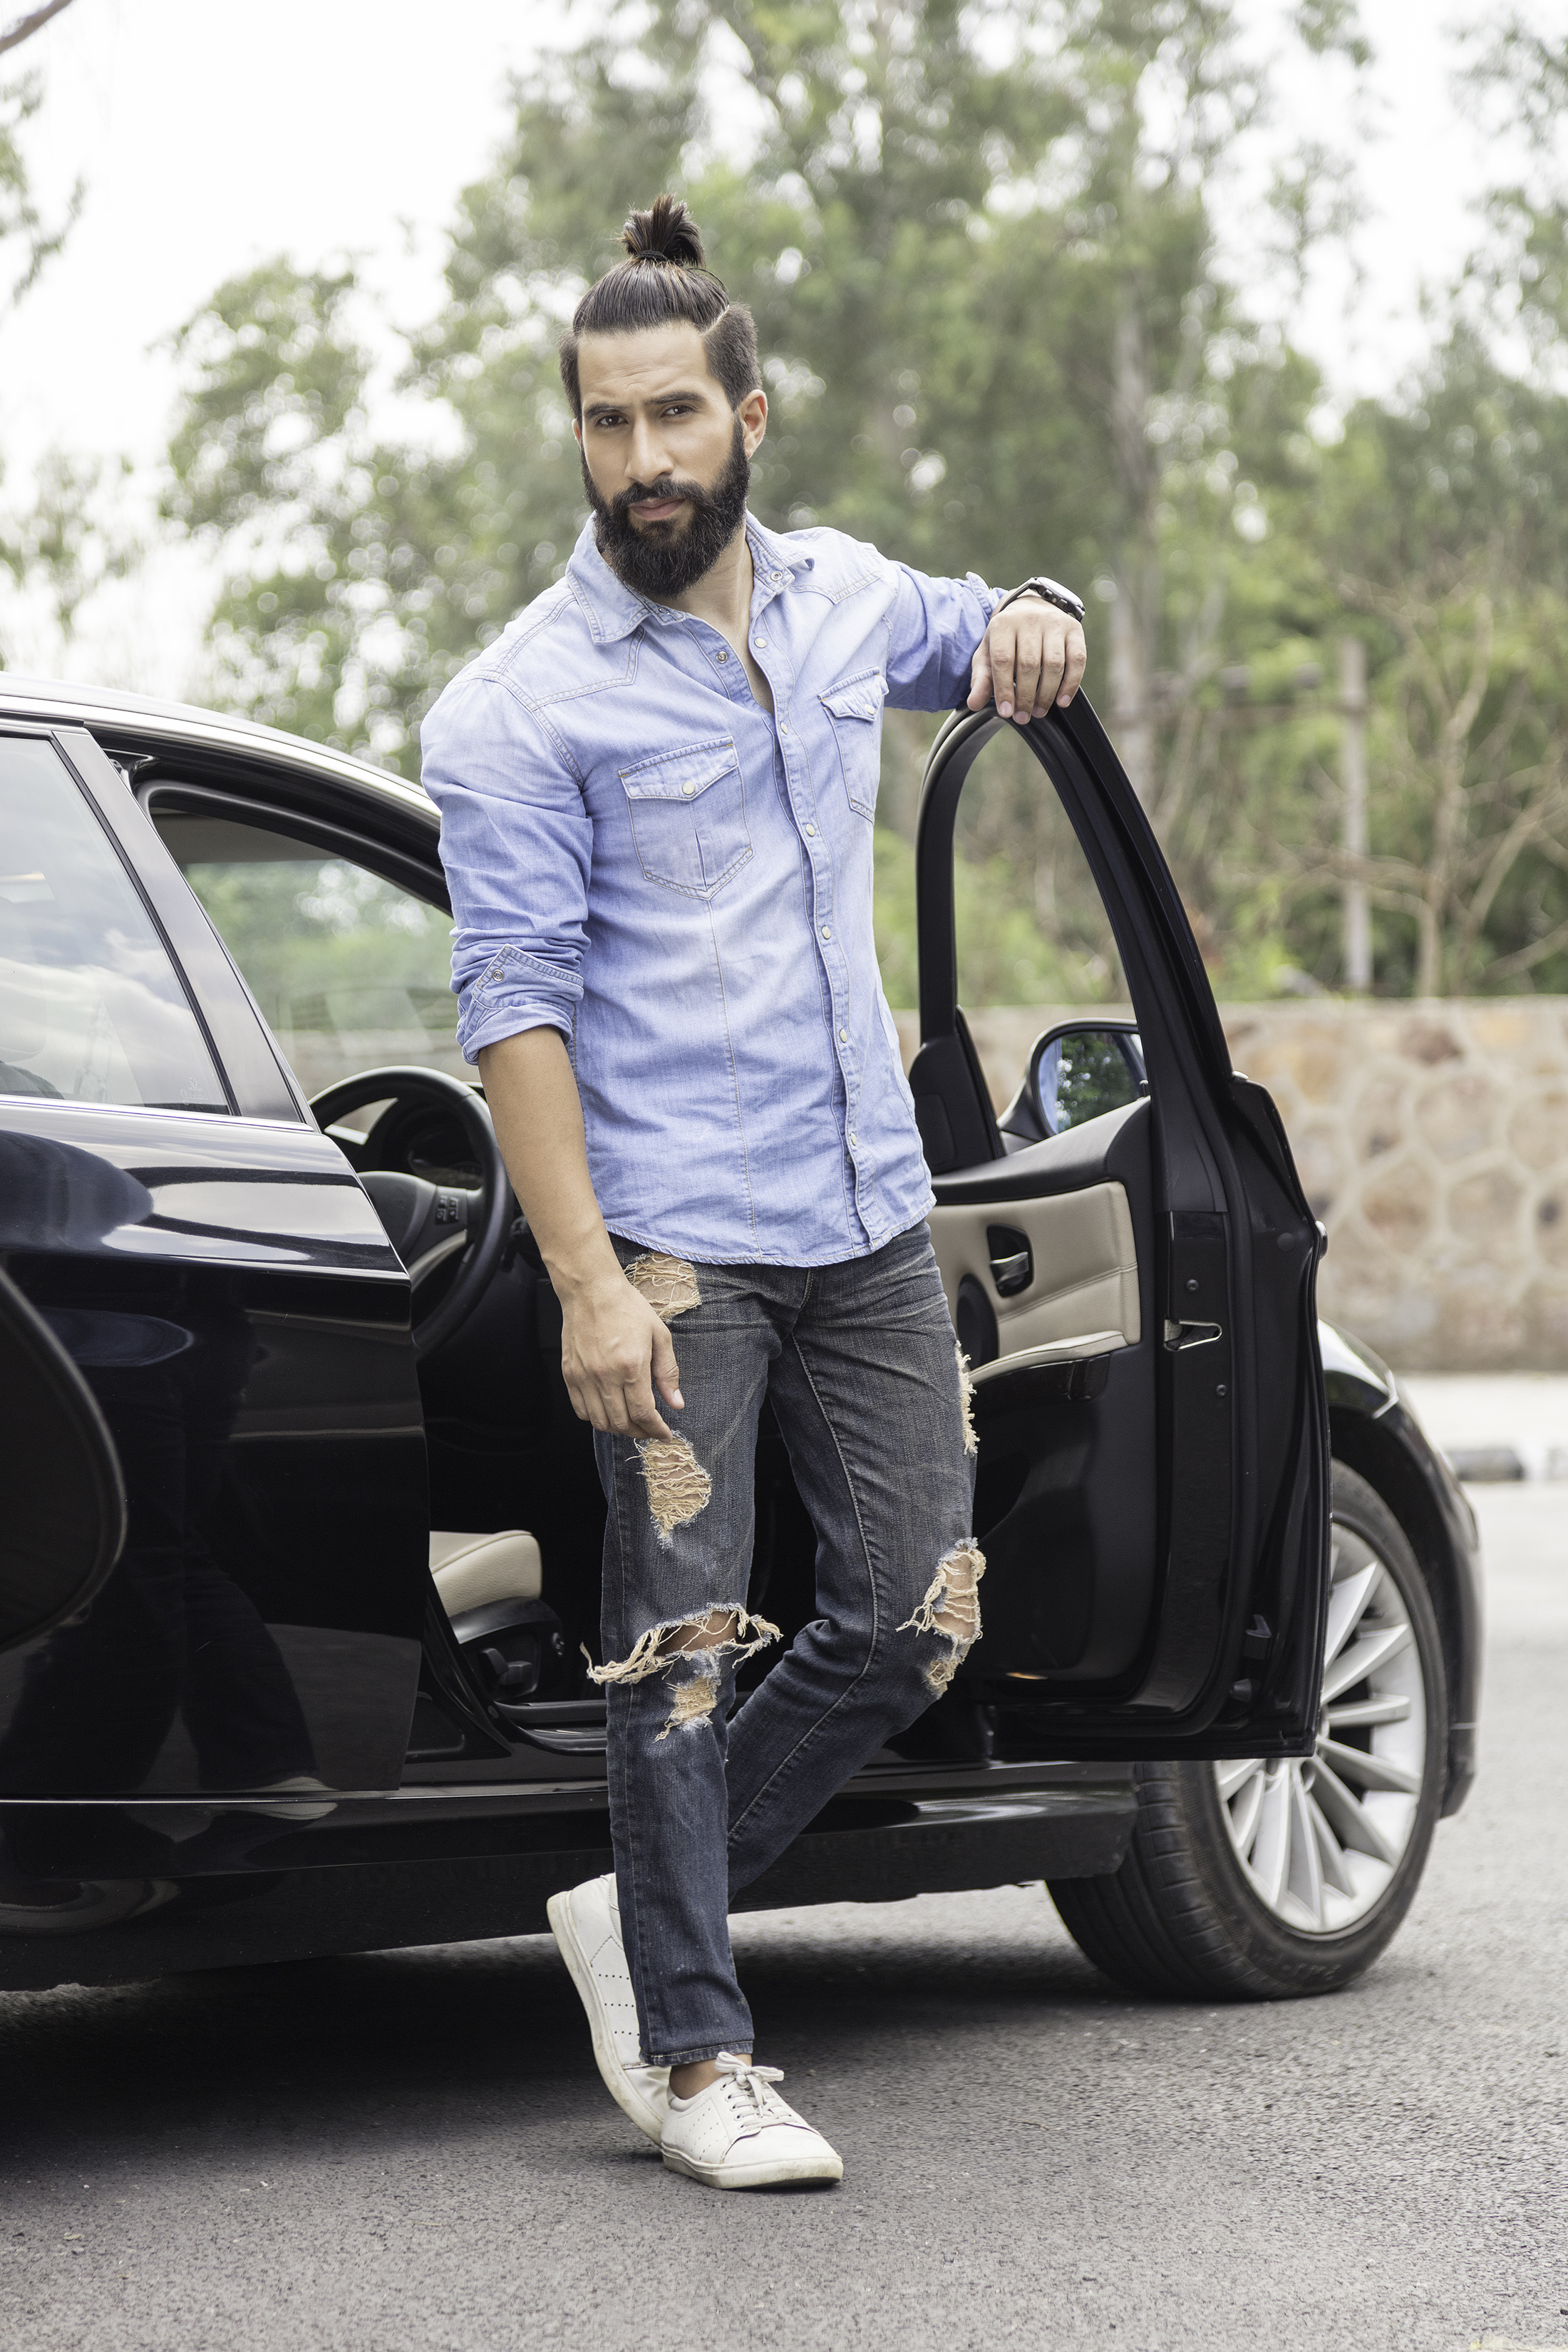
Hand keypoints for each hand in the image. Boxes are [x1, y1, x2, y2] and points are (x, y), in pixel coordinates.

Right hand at [559, 1272, 684, 1437]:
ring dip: (618, 1428)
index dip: (656, 1429)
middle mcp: (605, 1376)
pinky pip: (581, 1410)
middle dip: (640, 1432)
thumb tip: (677, 1403)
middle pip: (622, 1423)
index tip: (664, 1433)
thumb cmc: (627, 1308)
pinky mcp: (569, 1374)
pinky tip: (608, 1410)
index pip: (643, 1413)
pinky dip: (596, 1418)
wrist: (591, 1290)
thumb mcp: (659, 1336)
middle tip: (650, 1428)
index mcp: (631, 1366)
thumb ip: (668, 1372)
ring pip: (600, 1422)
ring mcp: (584, 1377)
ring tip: (630, 1421)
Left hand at [967, 594, 1086, 724]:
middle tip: (1023, 717)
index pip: (1003, 659)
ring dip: (1047, 693)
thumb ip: (981, 678)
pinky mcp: (1074, 629)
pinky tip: (1062, 701)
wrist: (1031, 609)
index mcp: (1003, 624)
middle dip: (1026, 696)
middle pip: (1029, 664)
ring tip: (1039, 711)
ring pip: (1054, 663)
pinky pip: (1077, 659)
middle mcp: (1029, 620)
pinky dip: (1071, 683)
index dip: (1004, 689)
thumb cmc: (1007, 638)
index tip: (1006, 712)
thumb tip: (974, 703)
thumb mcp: (987, 654)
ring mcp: (1054, 623)